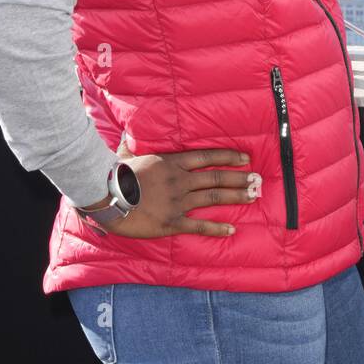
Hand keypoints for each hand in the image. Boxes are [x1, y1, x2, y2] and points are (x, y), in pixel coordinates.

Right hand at [79, 148, 258, 237]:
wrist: (106, 197)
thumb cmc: (114, 175)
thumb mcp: (126, 154)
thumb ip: (132, 145)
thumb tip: (127, 133)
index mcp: (171, 163)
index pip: (207, 157)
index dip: (228, 158)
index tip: (246, 159)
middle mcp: (180, 181)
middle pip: (216, 178)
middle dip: (239, 179)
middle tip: (258, 181)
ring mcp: (177, 201)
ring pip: (213, 197)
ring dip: (235, 197)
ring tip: (253, 196)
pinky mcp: (171, 222)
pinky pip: (199, 225)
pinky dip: (216, 228)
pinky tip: (231, 230)